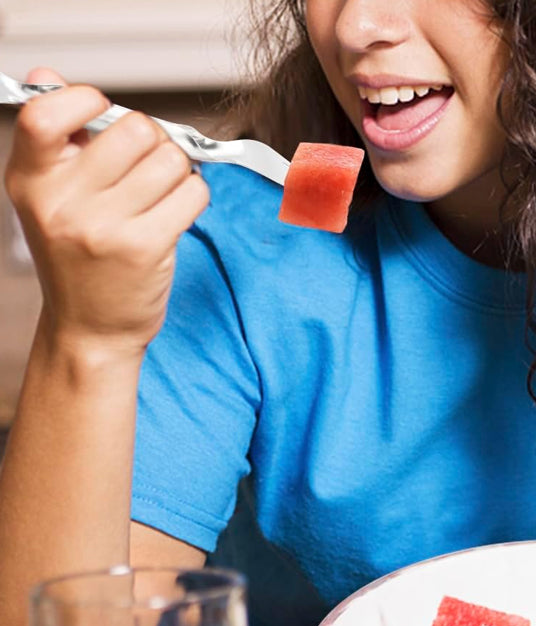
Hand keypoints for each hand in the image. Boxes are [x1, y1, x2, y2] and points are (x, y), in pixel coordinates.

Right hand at [3, 68, 209, 359]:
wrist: (90, 328)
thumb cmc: (78, 261)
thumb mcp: (49, 199)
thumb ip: (56, 141)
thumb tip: (46, 75)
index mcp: (31, 180)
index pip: (46, 112)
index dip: (87, 100)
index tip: (105, 115)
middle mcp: (63, 201)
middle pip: (136, 130)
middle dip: (153, 142)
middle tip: (148, 167)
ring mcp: (104, 226)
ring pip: (171, 160)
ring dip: (178, 172)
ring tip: (161, 196)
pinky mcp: (145, 247)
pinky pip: (193, 192)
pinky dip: (194, 196)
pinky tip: (176, 213)